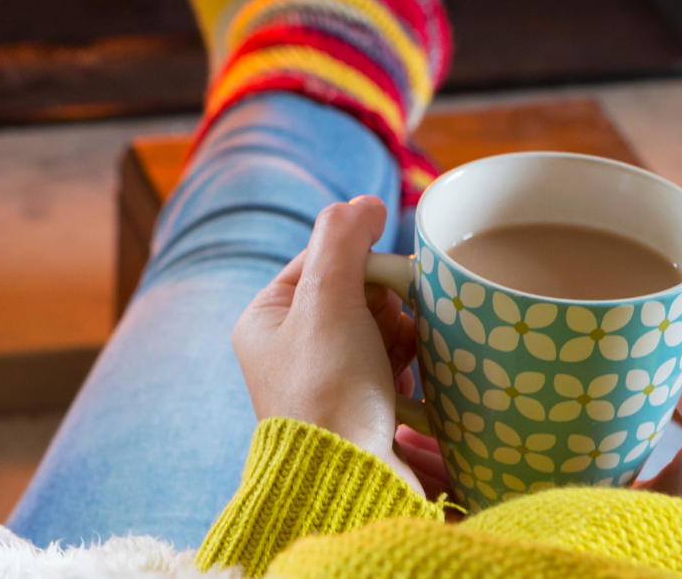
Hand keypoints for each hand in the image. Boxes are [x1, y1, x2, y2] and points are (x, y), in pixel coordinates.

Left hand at [233, 197, 422, 492]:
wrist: (349, 480)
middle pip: (355, 290)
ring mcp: (328, 378)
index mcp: (267, 319)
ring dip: (402, 330)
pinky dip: (409, 360)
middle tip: (397, 318)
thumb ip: (343, 238)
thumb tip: (366, 203)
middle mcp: (292, 348)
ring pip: (380, 324)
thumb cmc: (328, 390)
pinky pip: (394, 360)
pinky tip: (414, 375)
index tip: (388, 274)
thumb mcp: (327, 298)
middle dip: (385, 300)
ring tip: (408, 350)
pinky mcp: (362, 405)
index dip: (360, 258)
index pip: (321, 257)